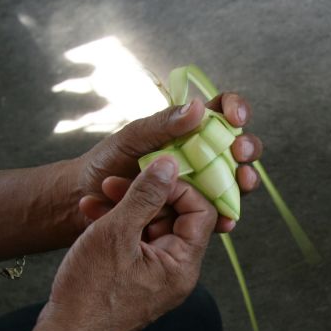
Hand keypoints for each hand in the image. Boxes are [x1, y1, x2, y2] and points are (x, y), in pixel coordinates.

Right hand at [40, 157, 215, 330]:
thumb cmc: (90, 291)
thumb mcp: (117, 233)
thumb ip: (145, 196)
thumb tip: (170, 165)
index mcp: (183, 265)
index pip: (201, 213)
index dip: (178, 188)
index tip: (151, 174)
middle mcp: (177, 272)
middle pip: (176, 219)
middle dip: (145, 196)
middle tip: (114, 183)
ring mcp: (157, 277)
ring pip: (151, 228)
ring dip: (126, 208)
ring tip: (98, 197)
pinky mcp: (137, 279)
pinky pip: (136, 244)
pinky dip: (118, 227)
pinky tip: (92, 214)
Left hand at [75, 93, 262, 234]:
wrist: (84, 200)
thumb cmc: (106, 162)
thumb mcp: (132, 137)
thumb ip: (163, 124)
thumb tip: (199, 109)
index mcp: (188, 129)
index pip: (222, 111)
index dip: (236, 109)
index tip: (234, 117)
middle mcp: (200, 156)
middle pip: (238, 148)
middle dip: (247, 148)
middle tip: (239, 152)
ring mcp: (200, 186)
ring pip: (234, 182)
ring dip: (243, 182)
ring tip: (241, 182)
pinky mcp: (193, 214)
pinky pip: (216, 216)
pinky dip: (224, 219)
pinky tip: (226, 221)